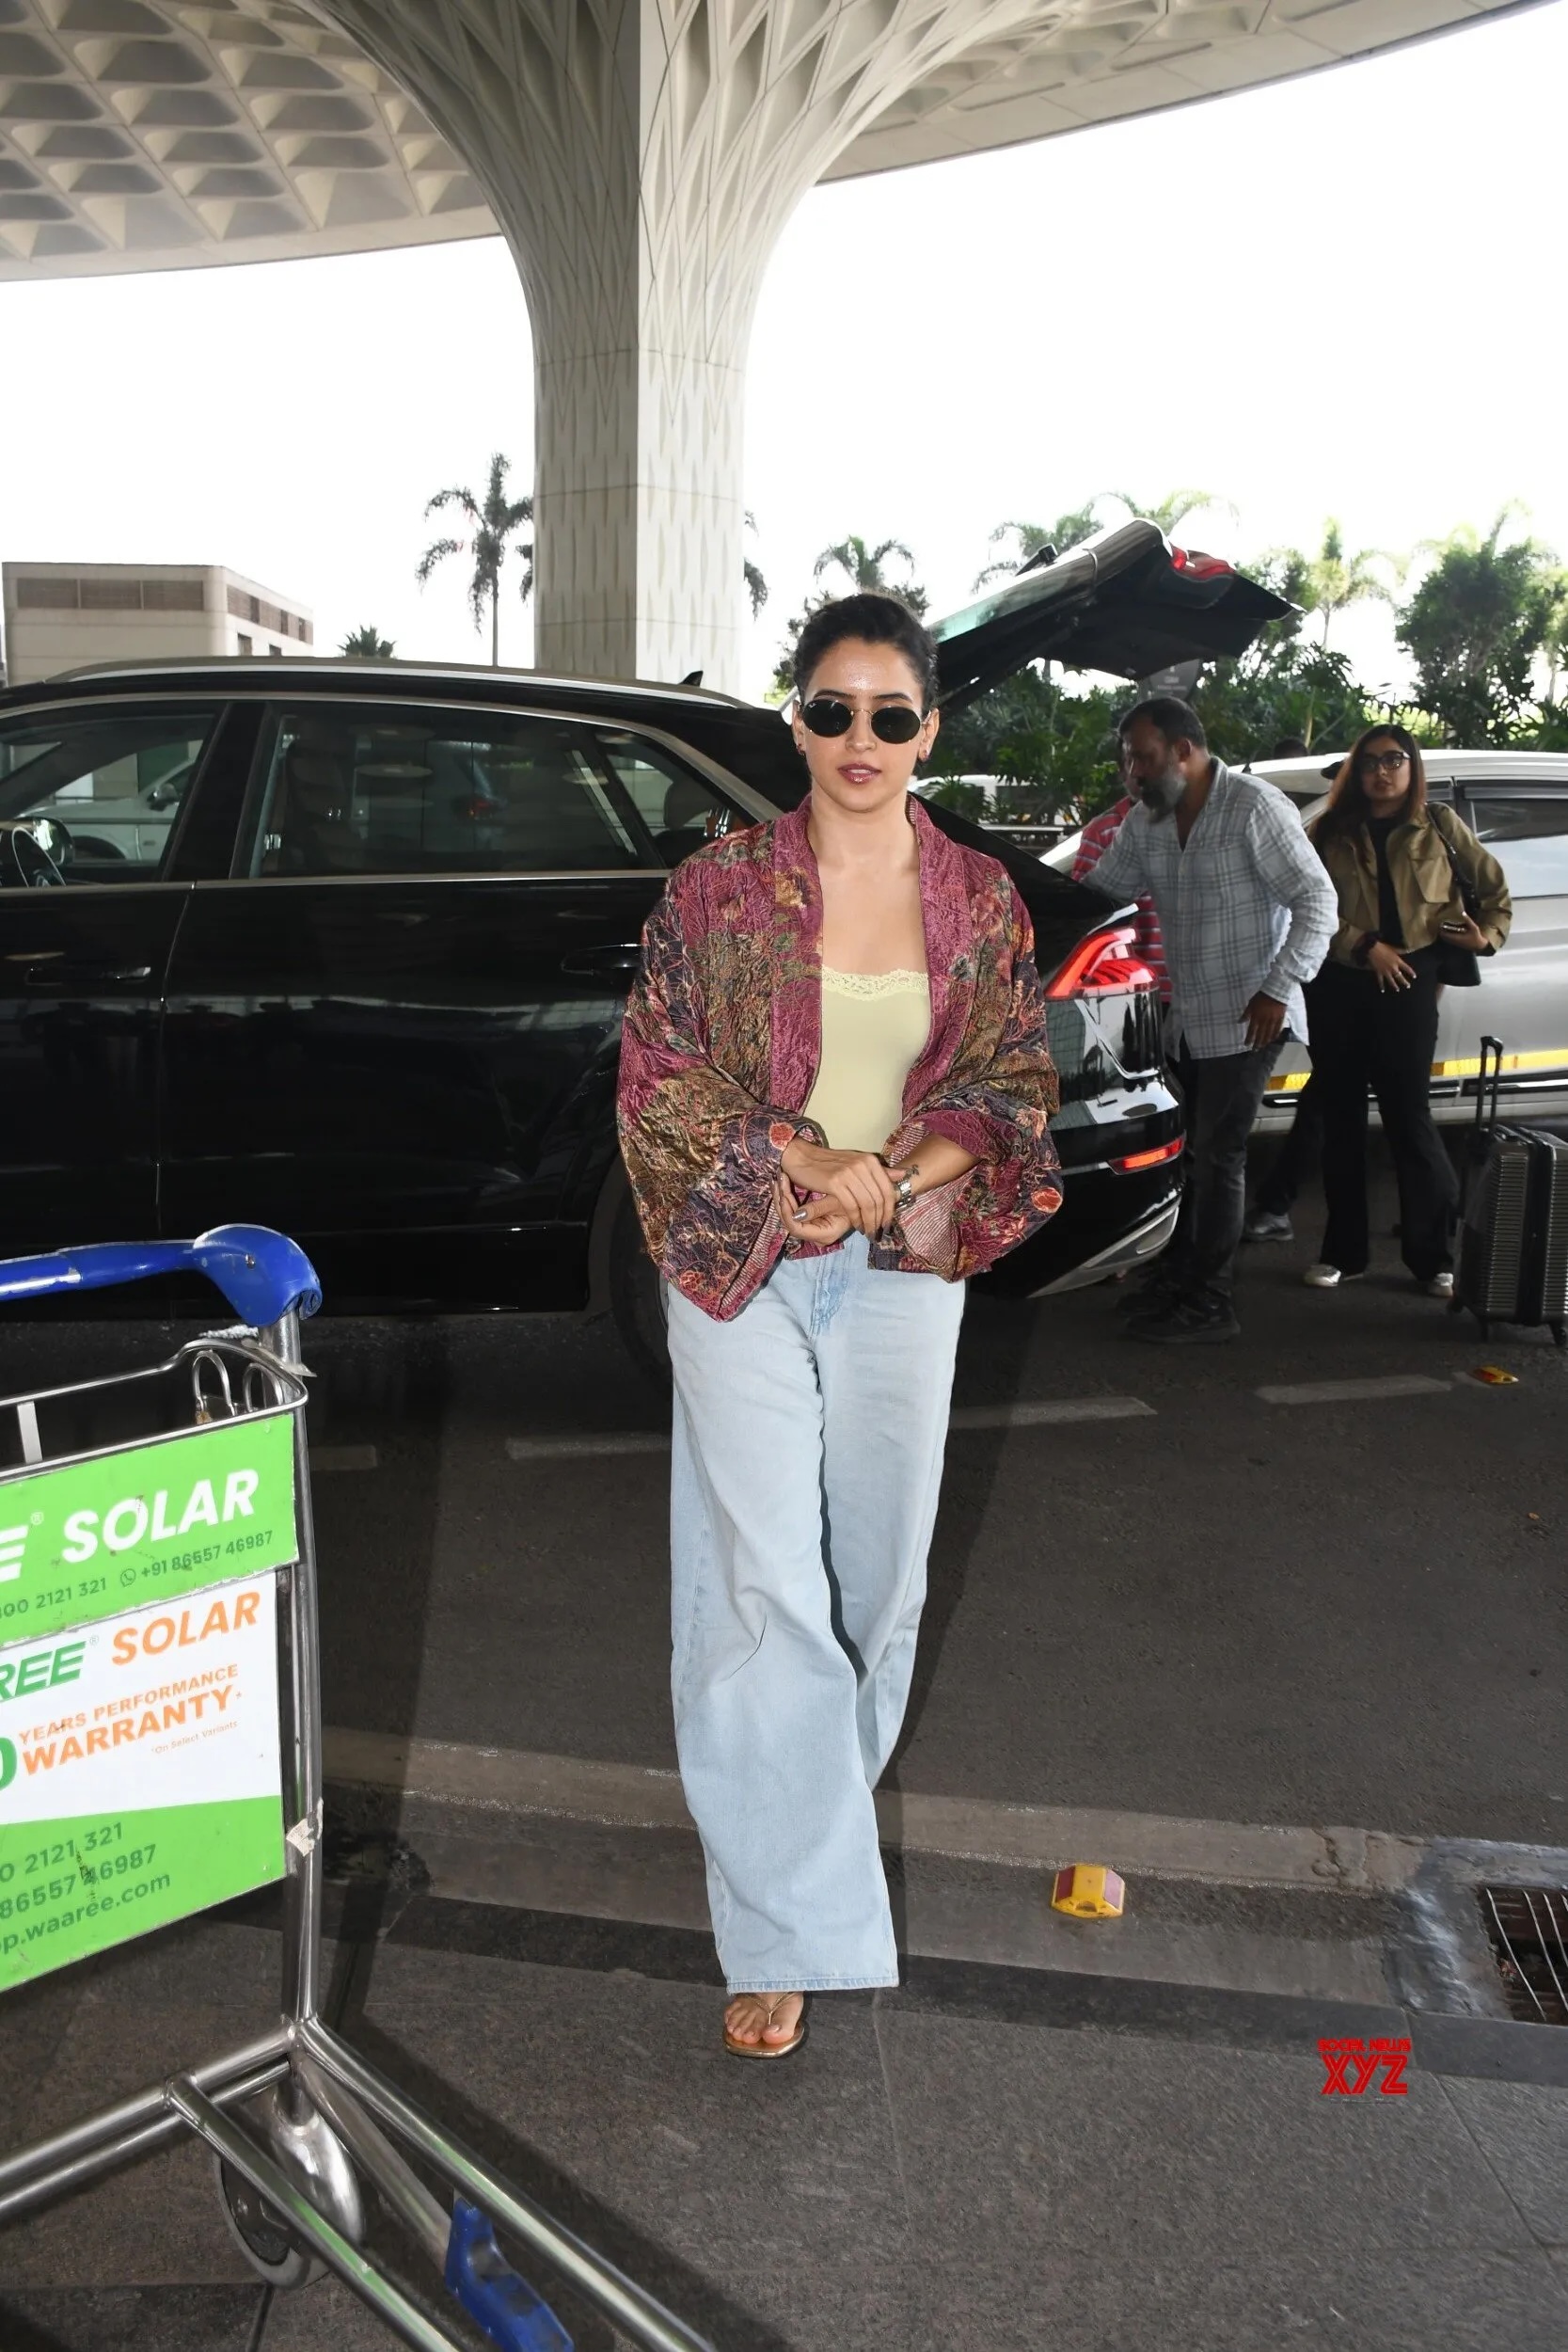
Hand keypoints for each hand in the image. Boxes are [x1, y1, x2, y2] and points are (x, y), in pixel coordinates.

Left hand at [775, 1172, 852, 1245]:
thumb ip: (816, 1209)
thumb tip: (796, 1215)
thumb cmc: (853, 1198)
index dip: (787, 1212)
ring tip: (777, 1179)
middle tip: (777, 1181)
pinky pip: (792, 1212)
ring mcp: (812, 1229)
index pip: (796, 1229)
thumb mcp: (836, 1202)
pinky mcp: (809, 1222)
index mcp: (824, 1235)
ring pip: (788, 1217)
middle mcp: (815, 1236)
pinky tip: (780, 1183)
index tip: (783, 1193)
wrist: (860, 1197)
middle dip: (781, 1202)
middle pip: (789, 1222)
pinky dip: (786, 1197)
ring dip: (781, 1197)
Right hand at [779, 1139, 901, 1235]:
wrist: (801, 1157)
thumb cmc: (829, 1163)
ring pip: (867, 1205)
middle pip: (879, 1199)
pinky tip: (856, 1226)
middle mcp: (862, 1165)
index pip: (888, 1190)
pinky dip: (856, 1219)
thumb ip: (880, 1171)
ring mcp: (849, 1173)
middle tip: (877, 1232)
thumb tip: (904, 1174)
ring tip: (867, 1232)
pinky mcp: (835, 1183)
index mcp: (870, 1161)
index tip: (887, 1224)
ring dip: (869, 1222)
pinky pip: (851, 1206)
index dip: (890, 1210)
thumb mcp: (858, 1164)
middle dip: (880, 1219)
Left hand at [1241, 991, 1286, 1049]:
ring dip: (1265, 1041)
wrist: (1276, 991)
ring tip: (1263, 1046)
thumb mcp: (1251, 1003)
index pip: (1252, 1031)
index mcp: (1256, 1017)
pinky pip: (1278, 1029)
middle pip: (1261, 1034)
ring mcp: (1273, 1020)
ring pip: (1269, 1033)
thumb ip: (1246, 1014)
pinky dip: (1275, 1035)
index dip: (1249, 1038)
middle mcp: (1265, 1021)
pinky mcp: (1281, 1018)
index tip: (1246, 1045)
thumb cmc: (1261, 996)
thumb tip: (1239, 1022)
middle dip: (1257, 1043)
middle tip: (1255, 1050)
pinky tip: (1273, 1039)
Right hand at [1367, 941, 1417, 992]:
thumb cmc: (1384, 947)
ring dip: (1395, 986)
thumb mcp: (1394, 949)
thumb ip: (1402, 950)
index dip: (1411, 973)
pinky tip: (1382, 990)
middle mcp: (1393, 968)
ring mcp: (1385, 971)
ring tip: (1397, 990)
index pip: (1407, 968)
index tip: (1414, 977)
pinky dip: (1381, 986)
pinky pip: (1380, 981)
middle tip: (1408, 986)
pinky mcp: (1379, 972)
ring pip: (1391, 980)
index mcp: (1397, 961)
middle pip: (1400, 977)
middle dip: (1404, 982)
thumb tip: (1409, 949)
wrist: (1373, 949)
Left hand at [1440, 914, 1487, 952]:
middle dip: (1441, 930)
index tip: (1439, 923)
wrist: (1479, 946)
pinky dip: (1447, 935)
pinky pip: (1449, 939)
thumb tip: (1463, 913)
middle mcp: (1454, 941)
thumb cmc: (1476, 936)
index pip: (1444, 934)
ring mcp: (1455, 943)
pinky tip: (1449, 930)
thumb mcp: (1473, 927)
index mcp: (1456, 937)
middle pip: (1443, 936)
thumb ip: (1468, 920)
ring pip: (1445, 938)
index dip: (1440, 929)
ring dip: (1444, 933)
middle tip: (1440, 923)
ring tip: (1443, 926)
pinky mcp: (1457, 943)